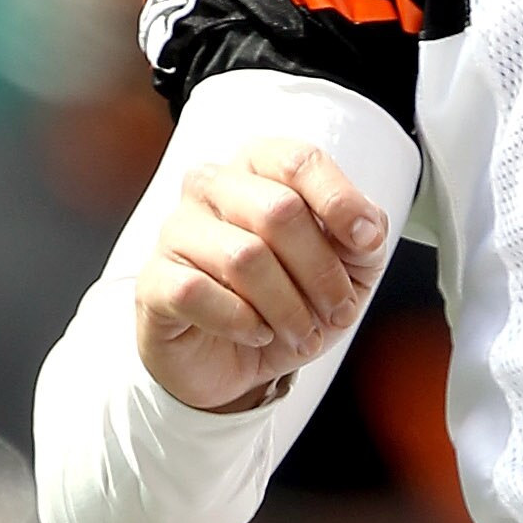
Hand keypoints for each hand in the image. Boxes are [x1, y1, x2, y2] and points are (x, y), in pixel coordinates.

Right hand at [136, 138, 387, 413]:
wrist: (233, 361)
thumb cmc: (285, 301)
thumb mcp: (345, 271)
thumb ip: (364, 239)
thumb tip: (368, 229)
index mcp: (258, 169)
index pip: (298, 161)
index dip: (339, 201)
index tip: (366, 242)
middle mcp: (212, 187)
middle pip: (278, 210)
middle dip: (321, 272)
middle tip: (338, 311)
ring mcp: (177, 231)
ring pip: (244, 257)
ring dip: (288, 308)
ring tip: (303, 334)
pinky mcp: (154, 280)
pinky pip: (197, 291)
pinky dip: (241, 322)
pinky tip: (258, 334)